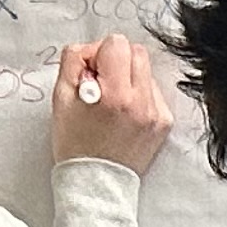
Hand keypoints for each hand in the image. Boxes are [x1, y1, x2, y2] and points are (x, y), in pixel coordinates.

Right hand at [51, 34, 173, 174]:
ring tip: (113, 101)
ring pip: (146, 71)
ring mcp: (156, 113)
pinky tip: (125, 113)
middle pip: (136, 51)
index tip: (90, 73)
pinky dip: (139, 96)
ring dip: (128, 77)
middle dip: (116, 60)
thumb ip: (73, 63)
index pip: (116, 44)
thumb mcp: (61, 99)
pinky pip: (154, 92)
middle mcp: (141, 102)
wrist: (96, 182)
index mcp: (114, 94)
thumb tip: (90, 49)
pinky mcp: (164, 122)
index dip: (98, 53)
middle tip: (102, 82)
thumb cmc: (75, 143)